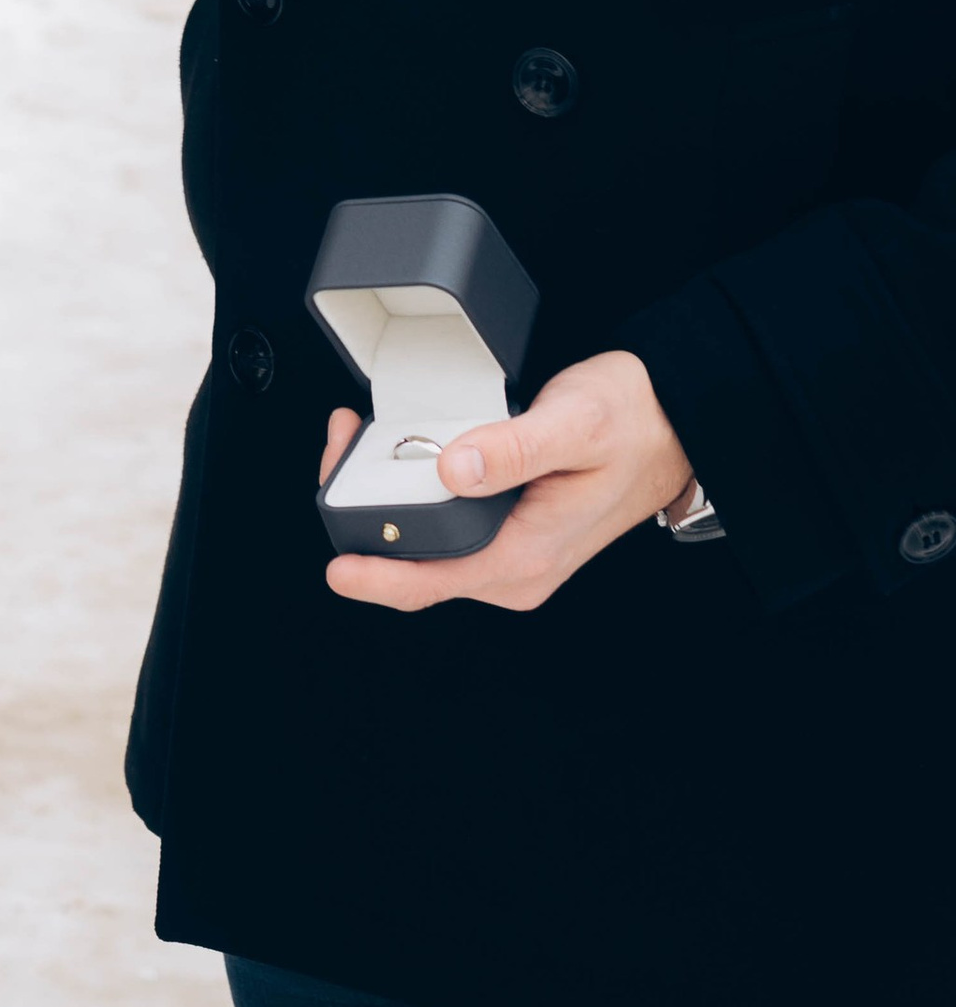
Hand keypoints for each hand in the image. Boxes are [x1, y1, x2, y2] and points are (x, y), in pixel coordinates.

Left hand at [321, 349, 696, 612]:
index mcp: (527, 555)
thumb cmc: (631, 423)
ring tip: (356, 440)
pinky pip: (444, 528)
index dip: (376, 571)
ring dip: (383, 504)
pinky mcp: (506, 532)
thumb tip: (454, 467)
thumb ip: (514, 446)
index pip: (433, 584)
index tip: (336, 558)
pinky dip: (411, 495)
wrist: (670, 426)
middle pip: (417, 569)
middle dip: (364, 522)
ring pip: (426, 549)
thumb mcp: (575, 422)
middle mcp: (515, 567)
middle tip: (341, 449)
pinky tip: (394, 452)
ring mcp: (509, 553)